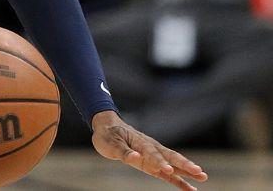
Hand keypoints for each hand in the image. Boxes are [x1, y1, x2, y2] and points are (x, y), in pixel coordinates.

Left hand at [91, 111, 207, 190]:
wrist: (108, 127)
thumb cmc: (109, 135)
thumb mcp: (111, 142)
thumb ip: (124, 151)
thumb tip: (136, 157)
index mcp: (141, 142)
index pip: (152, 153)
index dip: (159, 162)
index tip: (167, 170)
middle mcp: (151, 148)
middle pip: (170, 157)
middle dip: (184, 165)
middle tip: (199, 172)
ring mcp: (154, 156)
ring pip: (173, 164)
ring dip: (187, 171)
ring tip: (203, 177)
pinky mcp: (152, 164)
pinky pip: (168, 174)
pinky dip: (179, 181)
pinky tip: (191, 189)